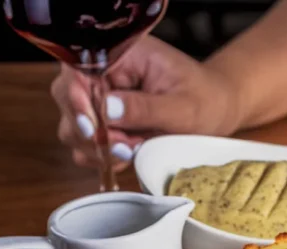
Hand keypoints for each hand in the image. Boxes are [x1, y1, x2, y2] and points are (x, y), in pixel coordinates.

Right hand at [51, 36, 240, 169]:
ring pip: (73, 125)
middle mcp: (105, 73)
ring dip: (98, 147)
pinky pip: (87, 143)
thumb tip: (107, 109)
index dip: (76, 98)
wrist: (218, 110)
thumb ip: (145, 108)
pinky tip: (128, 155)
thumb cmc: (207, 100)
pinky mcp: (105, 122)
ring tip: (133, 150)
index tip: (91, 126)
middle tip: (125, 146)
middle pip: (68, 98)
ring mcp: (102, 98)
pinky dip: (102, 155)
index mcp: (122, 54)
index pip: (78, 69)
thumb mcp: (183, 107)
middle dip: (91, 130)